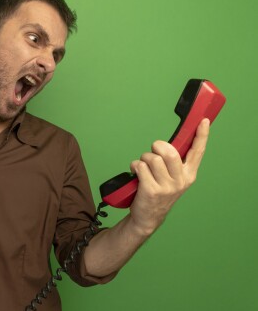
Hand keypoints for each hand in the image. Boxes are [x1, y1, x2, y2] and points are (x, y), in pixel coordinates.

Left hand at [128, 118, 209, 235]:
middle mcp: (181, 180)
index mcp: (189, 174)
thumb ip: (173, 162)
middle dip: (157, 147)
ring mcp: (167, 187)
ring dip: (143, 159)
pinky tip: (136, 174)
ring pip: (152, 158)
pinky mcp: (152, 190)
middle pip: (169, 152)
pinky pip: (140, 166)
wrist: (148, 216)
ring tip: (143, 168)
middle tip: (152, 151)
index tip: (203, 121)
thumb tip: (166, 144)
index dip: (201, 135)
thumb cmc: (158, 191)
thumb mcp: (172, 178)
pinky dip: (135, 166)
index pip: (197, 152)